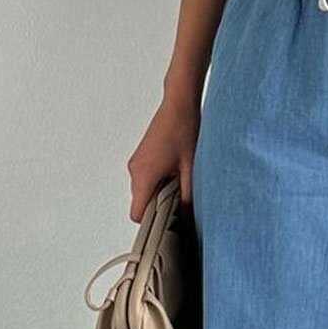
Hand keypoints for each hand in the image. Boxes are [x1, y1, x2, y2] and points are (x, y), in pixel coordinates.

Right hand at [127, 94, 199, 220]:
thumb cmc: (185, 130)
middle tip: (181, 203)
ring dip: (160, 193)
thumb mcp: (191, 168)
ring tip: (181, 183)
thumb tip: (187, 217)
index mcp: (145, 175)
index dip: (153, 222)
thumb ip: (187, 196)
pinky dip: (159, 183)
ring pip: (144, 192)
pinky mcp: (141, 158)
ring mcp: (136, 163)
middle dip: (159, 208)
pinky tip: (176, 173)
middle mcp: (135, 171)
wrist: (179, 104)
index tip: (169, 224)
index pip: (138, 214)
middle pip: (141, 204)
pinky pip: (146, 180)